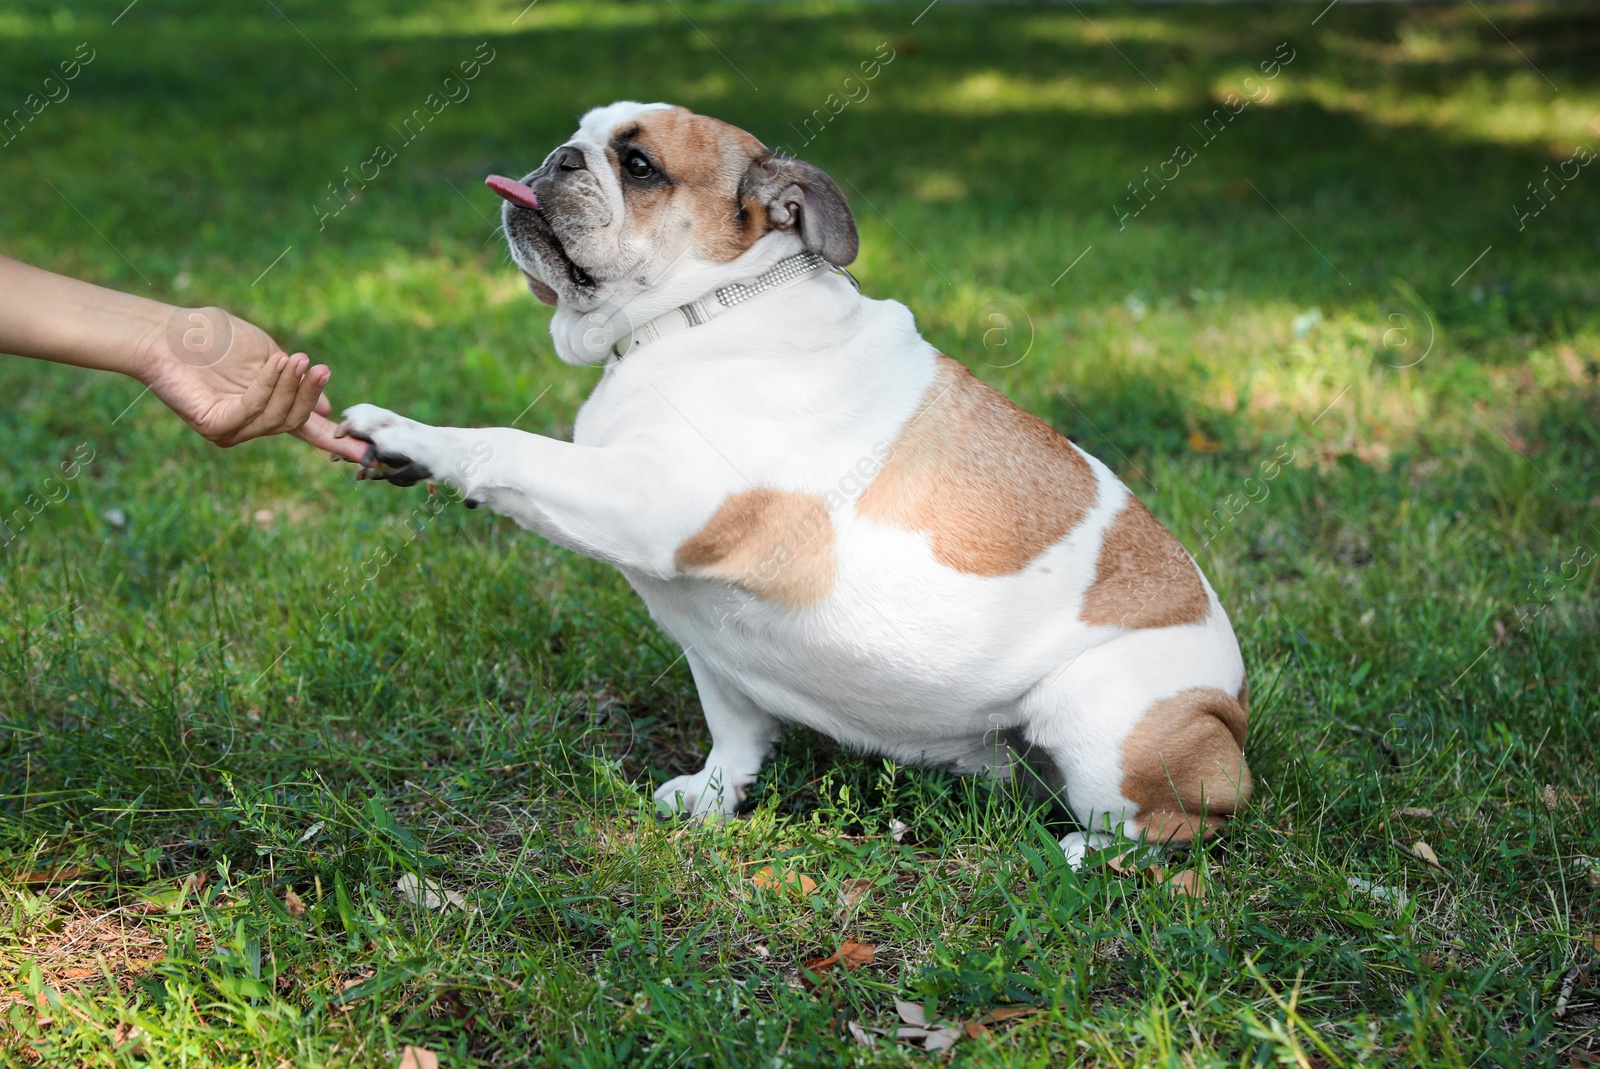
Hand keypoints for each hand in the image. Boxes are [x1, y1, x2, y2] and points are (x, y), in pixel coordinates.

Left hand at [136, 307, 366, 459]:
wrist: (167, 329)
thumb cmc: (213, 336)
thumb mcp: (267, 356)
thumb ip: (295, 382)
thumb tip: (330, 412)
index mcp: (266, 409)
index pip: (307, 431)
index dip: (338, 442)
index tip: (369, 454)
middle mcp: (250, 426)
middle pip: (296, 421)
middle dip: (310, 394)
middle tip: (318, 366)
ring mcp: (232, 430)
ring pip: (278, 419)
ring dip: (290, 386)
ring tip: (295, 358)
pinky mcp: (214, 427)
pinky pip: (252, 412)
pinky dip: (268, 388)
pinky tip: (275, 363)